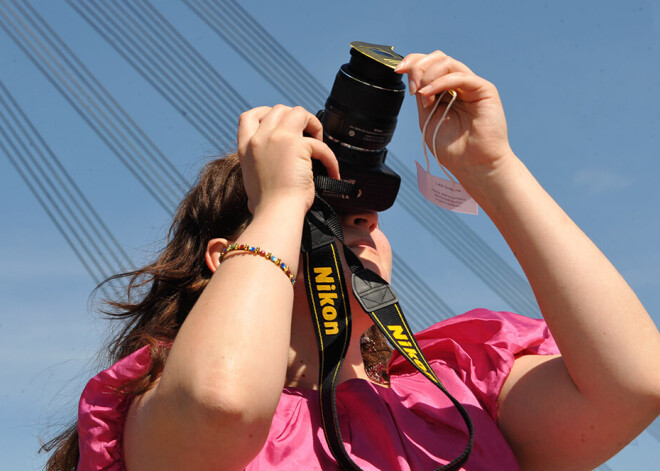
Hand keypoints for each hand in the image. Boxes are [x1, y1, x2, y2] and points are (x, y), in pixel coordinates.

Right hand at [237, 105, 338, 213]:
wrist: (275, 213)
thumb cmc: (267, 205)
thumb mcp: (253, 181)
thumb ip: (260, 166)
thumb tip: (273, 165)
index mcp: (246, 148)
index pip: (249, 117)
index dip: (266, 113)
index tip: (280, 123)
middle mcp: (259, 139)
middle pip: (278, 110)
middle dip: (295, 119)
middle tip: (305, 137)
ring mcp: (277, 138)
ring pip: (298, 112)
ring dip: (312, 125)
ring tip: (317, 145)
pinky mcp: (297, 144)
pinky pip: (320, 144)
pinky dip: (329, 158)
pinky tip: (331, 171)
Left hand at [395, 51, 511, 179]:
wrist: (474, 165)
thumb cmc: (453, 148)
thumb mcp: (427, 119)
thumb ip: (421, 98)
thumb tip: (413, 79)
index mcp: (445, 91)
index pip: (429, 64)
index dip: (413, 62)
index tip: (398, 70)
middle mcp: (458, 85)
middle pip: (436, 58)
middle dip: (418, 68)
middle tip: (412, 89)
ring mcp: (471, 85)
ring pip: (446, 62)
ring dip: (427, 76)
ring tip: (423, 97)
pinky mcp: (484, 89)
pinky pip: (459, 76)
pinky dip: (440, 82)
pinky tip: (429, 95)